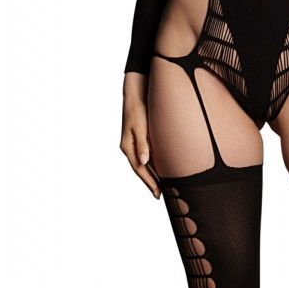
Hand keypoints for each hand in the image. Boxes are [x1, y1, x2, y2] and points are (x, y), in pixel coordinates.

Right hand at [120, 72, 161, 197]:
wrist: (136, 93)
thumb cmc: (138, 109)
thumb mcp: (140, 126)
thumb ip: (142, 144)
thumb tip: (143, 161)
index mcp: (127, 146)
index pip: (139, 169)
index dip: (149, 182)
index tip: (157, 193)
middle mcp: (129, 147)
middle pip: (140, 169)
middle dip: (150, 182)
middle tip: (160, 194)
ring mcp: (133, 143)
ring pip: (143, 163)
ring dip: (151, 174)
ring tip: (160, 185)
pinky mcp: (139, 138)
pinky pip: (145, 155)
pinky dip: (151, 164)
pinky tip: (159, 167)